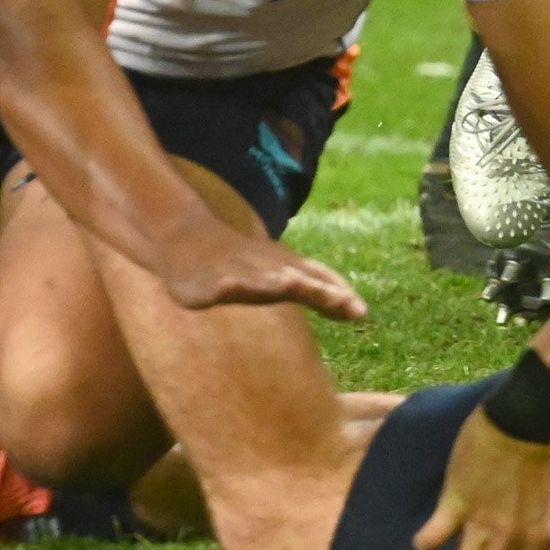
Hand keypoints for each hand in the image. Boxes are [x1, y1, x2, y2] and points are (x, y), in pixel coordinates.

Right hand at [146, 208, 367, 319]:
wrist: (186, 235)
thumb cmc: (246, 260)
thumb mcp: (287, 274)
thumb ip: (323, 294)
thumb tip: (363, 314)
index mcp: (284, 268)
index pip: (317, 278)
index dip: (337, 292)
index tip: (361, 312)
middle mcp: (264, 269)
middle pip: (292, 278)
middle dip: (314, 287)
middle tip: (338, 298)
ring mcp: (234, 273)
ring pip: (257, 279)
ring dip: (273, 281)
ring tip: (291, 284)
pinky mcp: (205, 284)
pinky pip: (216, 286)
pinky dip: (225, 284)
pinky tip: (228, 286)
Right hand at [416, 410, 549, 549]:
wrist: (521, 422)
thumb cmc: (540, 451)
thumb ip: (543, 522)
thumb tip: (548, 540)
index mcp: (534, 536)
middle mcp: (508, 538)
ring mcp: (481, 523)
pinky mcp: (457, 504)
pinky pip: (435, 534)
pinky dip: (426, 542)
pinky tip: (419, 547)